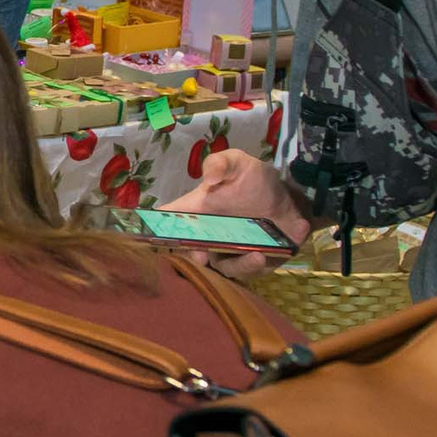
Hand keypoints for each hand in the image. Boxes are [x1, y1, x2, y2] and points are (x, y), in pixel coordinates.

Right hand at [164, 149, 309, 276]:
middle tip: (199, 256)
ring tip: (251, 256)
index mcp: (197, 213)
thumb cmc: (256, 181)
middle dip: (193, 258)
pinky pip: (248, 272)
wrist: (290, 198)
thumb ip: (221, 164)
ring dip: (235, 265)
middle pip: (191, 253)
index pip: (169, 221)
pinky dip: (252, 266)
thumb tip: (209, 179)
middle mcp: (208, 237)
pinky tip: (261, 256)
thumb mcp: (239, 164)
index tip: (145, 237)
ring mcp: (229, 253)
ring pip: (223, 268)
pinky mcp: (253, 264)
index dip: (153, 229)